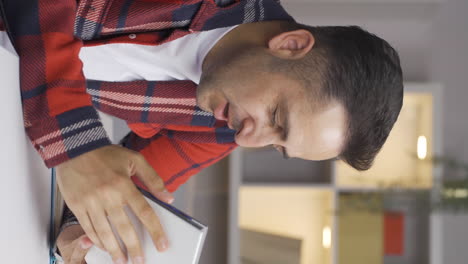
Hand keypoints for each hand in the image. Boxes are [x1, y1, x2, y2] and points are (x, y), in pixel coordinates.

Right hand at [56, 145, 173, 263]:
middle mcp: (107, 196)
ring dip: (114, 250)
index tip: (162, 245)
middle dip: (134, 248)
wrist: (74, 147)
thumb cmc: (106, 154)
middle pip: (124, 228)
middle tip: (140, 261)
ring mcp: (90, 202)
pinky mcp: (77, 205)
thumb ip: (153, 179)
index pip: (144, 212)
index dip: (155, 231)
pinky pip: (88, 228)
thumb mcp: (135, 160)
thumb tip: (169, 197)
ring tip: (122, 261)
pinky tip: (105, 248)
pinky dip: (97, 240)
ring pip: (105, 232)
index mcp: (124, 185)